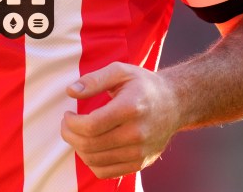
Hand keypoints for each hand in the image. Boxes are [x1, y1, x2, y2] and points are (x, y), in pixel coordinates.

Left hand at [60, 62, 180, 178]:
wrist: (175, 104)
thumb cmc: (144, 85)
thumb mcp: (120, 71)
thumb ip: (94, 80)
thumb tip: (71, 91)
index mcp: (130, 108)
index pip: (91, 126)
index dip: (72, 123)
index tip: (68, 114)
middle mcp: (137, 133)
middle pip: (90, 145)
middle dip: (70, 135)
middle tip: (67, 124)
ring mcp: (139, 152)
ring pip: (95, 161)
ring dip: (78, 149)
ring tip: (77, 134)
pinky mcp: (140, 163)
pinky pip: (106, 172)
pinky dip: (91, 162)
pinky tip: (90, 147)